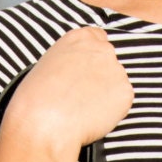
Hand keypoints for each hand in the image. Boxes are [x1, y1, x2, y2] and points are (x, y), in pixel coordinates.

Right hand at [2, 26, 133, 154]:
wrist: (44, 123)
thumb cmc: (37, 100)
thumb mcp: (49, 66)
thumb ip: (71, 62)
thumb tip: (80, 75)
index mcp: (79, 38)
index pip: (98, 38)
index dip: (92, 58)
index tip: (85, 73)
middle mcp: (102, 49)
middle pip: (109, 61)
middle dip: (101, 77)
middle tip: (83, 96)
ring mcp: (117, 70)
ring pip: (116, 83)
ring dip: (106, 95)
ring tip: (83, 110)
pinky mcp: (125, 93)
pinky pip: (122, 103)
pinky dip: (113, 112)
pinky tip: (92, 118)